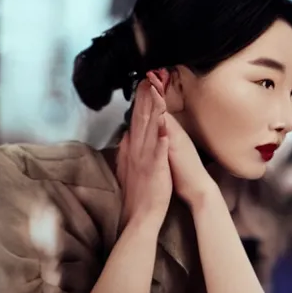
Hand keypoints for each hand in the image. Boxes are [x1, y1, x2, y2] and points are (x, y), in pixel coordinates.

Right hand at [117, 71, 171, 226]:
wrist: (141, 214)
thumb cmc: (138, 192)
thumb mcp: (129, 167)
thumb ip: (127, 150)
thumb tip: (126, 135)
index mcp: (133, 149)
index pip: (136, 120)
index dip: (138, 102)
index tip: (141, 84)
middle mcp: (137, 150)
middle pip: (140, 120)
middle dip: (144, 99)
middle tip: (147, 78)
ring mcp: (146, 159)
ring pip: (149, 130)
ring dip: (152, 111)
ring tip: (155, 93)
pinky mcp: (156, 169)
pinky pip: (159, 151)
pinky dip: (161, 138)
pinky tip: (165, 125)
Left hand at [147, 71, 217, 206]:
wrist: (197, 188)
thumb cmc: (183, 174)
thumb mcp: (169, 154)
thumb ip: (163, 141)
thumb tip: (156, 134)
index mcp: (168, 135)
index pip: (157, 113)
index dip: (151, 98)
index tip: (145, 82)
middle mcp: (172, 132)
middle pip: (160, 107)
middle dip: (153, 90)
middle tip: (148, 72)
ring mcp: (175, 136)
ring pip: (164, 111)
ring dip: (158, 96)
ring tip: (152, 78)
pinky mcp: (176, 144)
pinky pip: (168, 125)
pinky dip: (161, 112)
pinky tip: (157, 103)